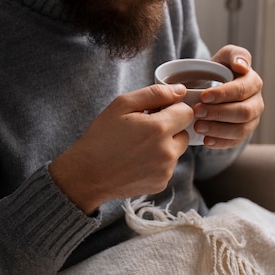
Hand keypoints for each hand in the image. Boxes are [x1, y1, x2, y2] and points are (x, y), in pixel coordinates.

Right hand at [49, 84, 192, 213]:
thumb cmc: (102, 137)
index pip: (187, 112)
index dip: (172, 109)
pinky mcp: (161, 184)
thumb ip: (155, 93)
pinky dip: (158, 162)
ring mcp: (165, 171)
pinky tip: (137, 160)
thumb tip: (180, 90)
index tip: (156, 112)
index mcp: (159, 129)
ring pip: (177, 150)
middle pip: (184, 132)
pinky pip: (168, 166)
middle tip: (144, 129)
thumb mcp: (122, 105)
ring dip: (164, 145)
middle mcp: (167, 152)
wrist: (87, 174)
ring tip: (138, 146)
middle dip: (170, 127)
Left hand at [193, 45, 263, 148]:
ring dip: (218, 129)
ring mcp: (251, 121)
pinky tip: (206, 141)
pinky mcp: (242, 134)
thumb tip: (241, 66)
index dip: (223, 94)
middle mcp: (256, 103)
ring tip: (198, 126)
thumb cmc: (218, 71)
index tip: (203, 96)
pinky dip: (220, 143)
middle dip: (219, 113)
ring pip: (241, 130)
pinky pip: (235, 142)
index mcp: (253, 83)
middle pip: (243, 112)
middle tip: (197, 111)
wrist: (210, 88)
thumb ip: (234, 54)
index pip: (242, 90)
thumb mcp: (224, 57)